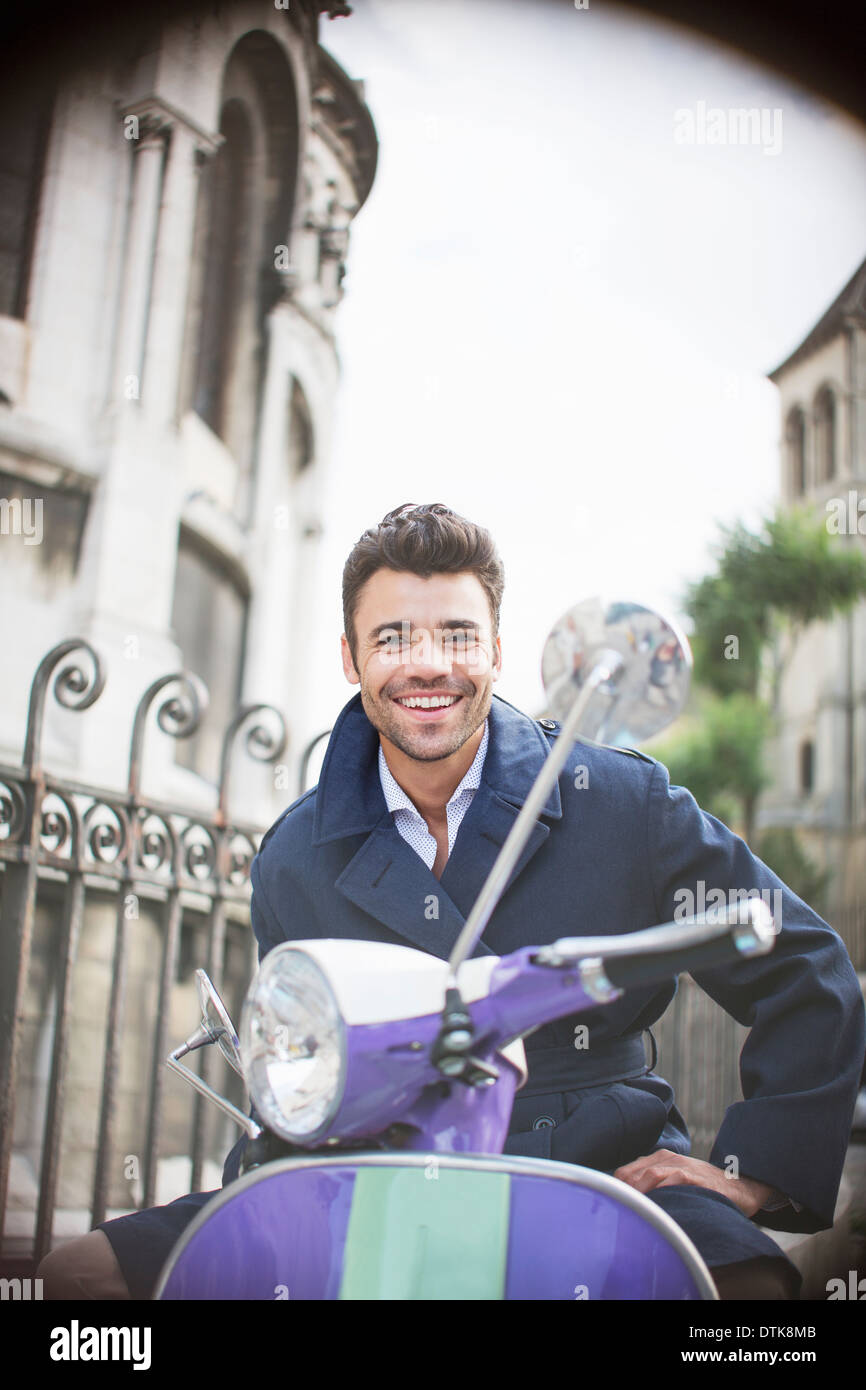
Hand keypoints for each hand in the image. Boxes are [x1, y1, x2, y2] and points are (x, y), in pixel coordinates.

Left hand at [613, 1149, 775, 1217]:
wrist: (739, 1186)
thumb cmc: (703, 1187)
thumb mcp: (675, 1179)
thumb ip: (654, 1185)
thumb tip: (629, 1205)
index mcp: (658, 1159)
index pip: (625, 1173)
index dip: (617, 1192)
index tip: (614, 1210)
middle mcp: (666, 1159)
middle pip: (632, 1174)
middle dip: (623, 1194)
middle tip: (619, 1216)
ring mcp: (681, 1166)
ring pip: (649, 1175)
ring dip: (638, 1194)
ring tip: (631, 1213)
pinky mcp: (695, 1177)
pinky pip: (673, 1182)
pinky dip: (661, 1194)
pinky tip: (655, 1209)